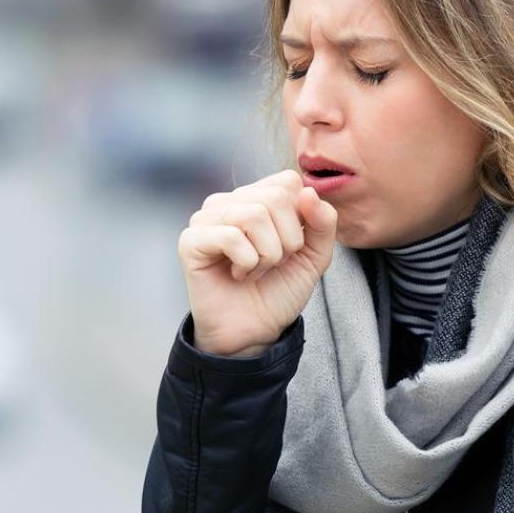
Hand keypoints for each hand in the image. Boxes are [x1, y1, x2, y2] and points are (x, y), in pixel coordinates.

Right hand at [177, 169, 337, 356]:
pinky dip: (247, 262)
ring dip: (267, 254)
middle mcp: (229, 201)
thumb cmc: (279, 289)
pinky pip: (231, 236)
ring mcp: (207, 218)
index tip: (291, 246)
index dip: (301, 217)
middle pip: (274, 197)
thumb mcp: (315, 255)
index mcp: (256, 197)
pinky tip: (239, 274)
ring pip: (254, 215)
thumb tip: (309, 192)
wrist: (255, 331)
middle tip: (274, 263)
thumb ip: (323, 222)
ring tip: (256, 270)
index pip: (288, 181)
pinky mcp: (191, 240)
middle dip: (287, 240)